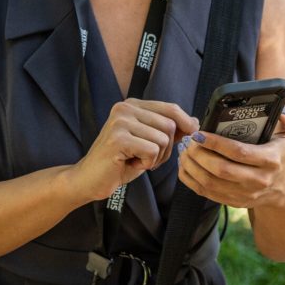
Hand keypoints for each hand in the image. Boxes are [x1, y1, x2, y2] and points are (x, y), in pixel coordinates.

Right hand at [78, 99, 197, 200]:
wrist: (89, 179)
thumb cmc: (120, 162)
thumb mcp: (148, 143)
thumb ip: (168, 131)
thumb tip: (194, 121)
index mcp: (133, 105)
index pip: (171, 108)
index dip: (185, 124)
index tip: (189, 136)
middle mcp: (125, 108)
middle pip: (170, 125)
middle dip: (166, 148)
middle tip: (149, 159)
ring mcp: (120, 122)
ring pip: (163, 139)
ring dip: (156, 158)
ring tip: (137, 161)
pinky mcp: (118, 138)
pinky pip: (152, 150)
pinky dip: (146, 163)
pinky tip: (130, 164)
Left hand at [176, 105, 284, 208]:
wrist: (284, 187)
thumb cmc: (281, 154)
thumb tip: (282, 112)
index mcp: (271, 160)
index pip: (239, 152)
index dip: (216, 143)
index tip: (199, 133)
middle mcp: (258, 180)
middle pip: (221, 169)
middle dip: (200, 155)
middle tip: (188, 142)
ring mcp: (245, 194)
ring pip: (210, 183)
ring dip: (192, 167)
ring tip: (184, 151)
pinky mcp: (233, 202)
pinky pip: (206, 193)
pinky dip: (191, 179)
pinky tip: (185, 166)